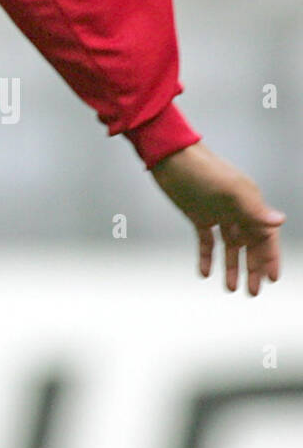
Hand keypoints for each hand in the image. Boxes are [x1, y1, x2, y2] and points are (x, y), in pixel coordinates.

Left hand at [151, 143, 284, 294]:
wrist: (168, 156)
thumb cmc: (200, 169)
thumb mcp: (229, 190)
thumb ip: (254, 209)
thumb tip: (279, 220)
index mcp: (249, 203)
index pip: (265, 236)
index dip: (270, 257)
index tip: (271, 279)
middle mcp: (236, 209)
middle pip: (250, 244)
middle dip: (252, 268)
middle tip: (252, 291)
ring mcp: (217, 212)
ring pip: (229, 245)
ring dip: (231, 266)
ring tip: (230, 287)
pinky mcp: (197, 213)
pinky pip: (206, 240)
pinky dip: (207, 256)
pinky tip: (204, 272)